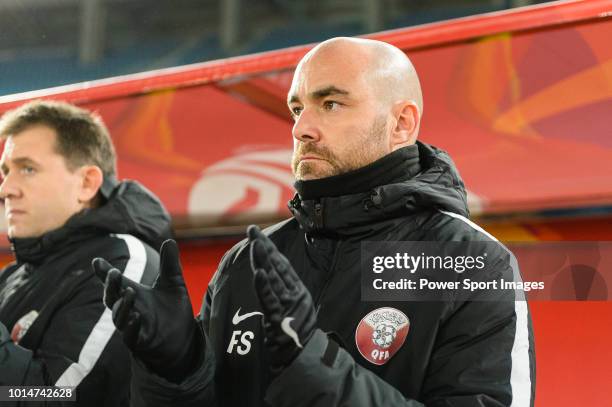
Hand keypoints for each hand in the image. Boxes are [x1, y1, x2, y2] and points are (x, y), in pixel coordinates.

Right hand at [92, 239, 200, 382]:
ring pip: (119, 318)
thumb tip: (169, 241)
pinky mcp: (141, 344)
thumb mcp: (174, 284)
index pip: (116, 283)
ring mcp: (133, 328)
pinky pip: (131, 337)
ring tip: (130, 292)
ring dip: (123, 305)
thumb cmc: (173, 311)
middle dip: (111, 286)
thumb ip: (170, 265)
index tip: (96, 261)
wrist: (183, 340)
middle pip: (112, 298)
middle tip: (114, 273)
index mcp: (134, 294)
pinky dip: (131, 328)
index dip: (104, 273)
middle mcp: (129, 310)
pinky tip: (136, 318)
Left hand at [248, 225, 316, 368]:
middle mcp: (296, 296)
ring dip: (263, 260)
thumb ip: (282, 295)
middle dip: (263, 247)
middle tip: (251, 230)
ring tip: (254, 243)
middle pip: (277, 267)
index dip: (269, 248)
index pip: (281, 265)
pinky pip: (270, 301)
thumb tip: (267, 275)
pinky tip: (259, 272)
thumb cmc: (294, 339)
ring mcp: (289, 307)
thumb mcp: (291, 312)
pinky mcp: (280, 320)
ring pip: (273, 280)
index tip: (257, 234)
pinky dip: (264, 286)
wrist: (303, 363)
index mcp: (298, 292)